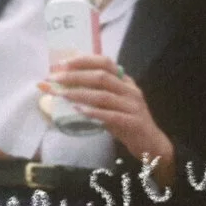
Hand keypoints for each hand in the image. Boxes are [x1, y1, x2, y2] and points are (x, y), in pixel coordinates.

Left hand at [44, 54, 174, 171]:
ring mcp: (134, 106)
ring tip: (61, 95)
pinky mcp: (134, 122)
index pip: (105, 62)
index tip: (62, 63)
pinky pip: (112, 116)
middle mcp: (130, 90)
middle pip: (101, 76)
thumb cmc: (126, 122)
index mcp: (125, 81)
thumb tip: (63, 88)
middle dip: (75, 76)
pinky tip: (79, 112)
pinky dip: (94, 113)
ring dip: (80, 94)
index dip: (83, 60)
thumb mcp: (111, 104)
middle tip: (54, 79)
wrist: (151, 144)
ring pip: (104, 95)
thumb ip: (94, 94)